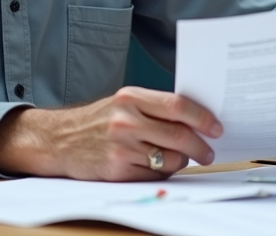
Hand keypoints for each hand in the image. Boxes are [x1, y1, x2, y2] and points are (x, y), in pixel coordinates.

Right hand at [0, 86, 222, 179]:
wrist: (59, 139)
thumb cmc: (98, 121)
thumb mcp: (123, 103)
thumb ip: (155, 108)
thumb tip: (196, 120)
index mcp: (131, 97)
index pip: (177, 106)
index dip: (202, 118)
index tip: (217, 128)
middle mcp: (126, 120)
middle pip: (179, 135)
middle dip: (200, 147)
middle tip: (208, 153)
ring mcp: (121, 146)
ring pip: (169, 159)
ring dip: (180, 162)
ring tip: (177, 159)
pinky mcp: (116, 170)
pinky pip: (153, 176)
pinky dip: (161, 174)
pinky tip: (156, 167)